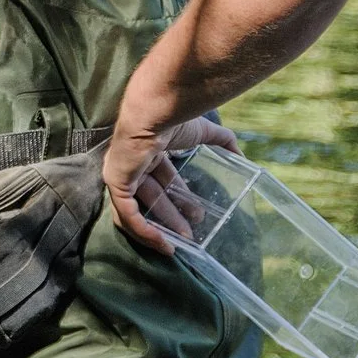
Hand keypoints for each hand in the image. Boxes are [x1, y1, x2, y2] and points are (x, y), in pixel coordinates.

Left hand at [104, 115, 240, 252]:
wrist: (155, 114)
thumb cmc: (174, 119)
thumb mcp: (203, 132)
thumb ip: (222, 141)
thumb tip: (241, 155)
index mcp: (148, 151)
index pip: (162, 180)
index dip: (179, 199)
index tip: (196, 216)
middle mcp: (132, 164)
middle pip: (152, 198)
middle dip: (173, 217)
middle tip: (191, 234)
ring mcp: (121, 174)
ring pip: (138, 210)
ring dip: (159, 229)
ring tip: (180, 243)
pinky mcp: (116, 184)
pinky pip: (127, 216)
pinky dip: (144, 232)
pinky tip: (163, 243)